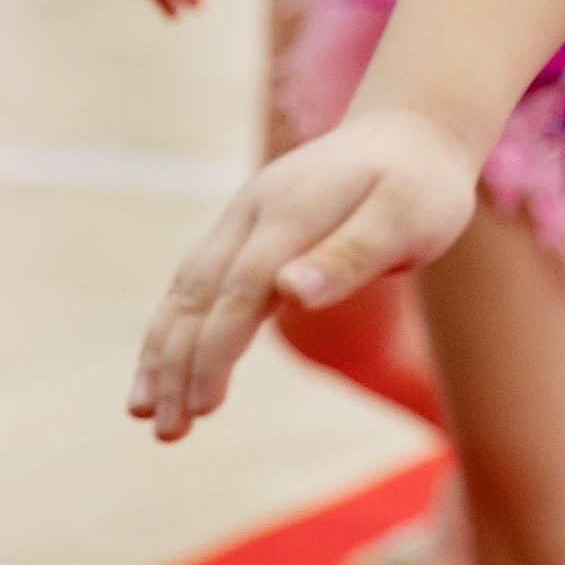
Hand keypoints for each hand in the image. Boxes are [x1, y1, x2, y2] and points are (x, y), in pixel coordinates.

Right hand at [130, 111, 477, 438]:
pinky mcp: (247, 228)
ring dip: (163, 348)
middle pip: (200, 292)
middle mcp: (255, 209)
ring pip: (187, 286)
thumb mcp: (408, 217)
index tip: (203, 406)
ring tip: (143, 413)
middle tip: (167, 432)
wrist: (412, 132)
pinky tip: (163, 368)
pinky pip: (200, 280)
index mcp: (292, 209)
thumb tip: (290, 292)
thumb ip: (351, 254)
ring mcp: (245, 215)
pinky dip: (177, 325)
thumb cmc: (421, 185)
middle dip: (176, 362)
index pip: (240, 288)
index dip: (216, 348)